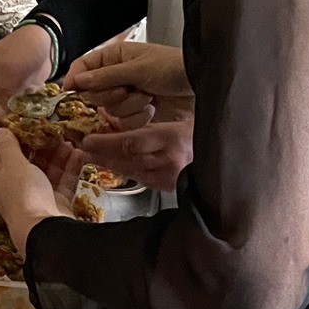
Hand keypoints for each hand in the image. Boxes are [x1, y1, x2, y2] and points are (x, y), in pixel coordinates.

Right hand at [0, 24, 55, 128]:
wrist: (45, 41)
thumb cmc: (24, 48)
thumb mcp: (11, 69)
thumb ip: (2, 94)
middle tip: (11, 132)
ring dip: (7, 124)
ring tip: (19, 130)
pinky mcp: (11, 98)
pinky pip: (9, 114)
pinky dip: (16, 120)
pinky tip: (25, 124)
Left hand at [0, 129, 81, 258]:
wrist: (44, 229)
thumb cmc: (23, 194)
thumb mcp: (12, 164)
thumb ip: (9, 146)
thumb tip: (0, 129)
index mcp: (1, 182)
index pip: (11, 159)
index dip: (23, 142)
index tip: (35, 127)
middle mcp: (19, 191)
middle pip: (33, 165)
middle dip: (46, 148)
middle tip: (58, 133)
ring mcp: (40, 199)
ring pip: (51, 173)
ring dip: (60, 156)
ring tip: (71, 142)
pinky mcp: (58, 205)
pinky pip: (65, 183)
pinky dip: (71, 168)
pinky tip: (79, 154)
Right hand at [63, 41, 191, 120]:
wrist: (200, 84)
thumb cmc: (173, 67)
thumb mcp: (138, 68)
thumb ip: (106, 76)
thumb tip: (78, 81)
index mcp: (114, 57)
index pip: (83, 67)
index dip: (74, 79)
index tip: (70, 92)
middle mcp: (116, 77)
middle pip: (93, 93)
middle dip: (111, 95)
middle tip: (126, 89)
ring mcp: (126, 96)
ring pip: (109, 110)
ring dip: (129, 106)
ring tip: (147, 96)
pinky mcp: (136, 114)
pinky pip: (123, 122)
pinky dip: (138, 118)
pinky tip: (152, 108)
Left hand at [79, 114, 193, 192]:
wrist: (226, 152)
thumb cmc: (203, 131)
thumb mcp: (178, 121)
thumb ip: (151, 127)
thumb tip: (118, 125)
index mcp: (171, 138)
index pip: (130, 143)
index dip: (105, 143)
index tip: (87, 140)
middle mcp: (170, 160)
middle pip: (127, 159)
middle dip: (101, 154)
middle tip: (82, 148)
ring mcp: (171, 177)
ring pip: (132, 171)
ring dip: (109, 164)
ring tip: (91, 156)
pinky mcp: (171, 187)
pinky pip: (143, 179)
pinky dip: (126, 171)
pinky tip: (114, 166)